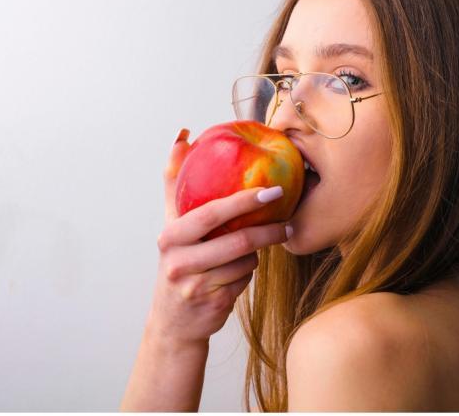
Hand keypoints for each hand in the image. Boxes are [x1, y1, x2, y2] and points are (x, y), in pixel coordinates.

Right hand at [148, 134, 290, 348]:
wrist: (174, 323)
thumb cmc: (180, 261)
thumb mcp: (173, 224)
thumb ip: (175, 182)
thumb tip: (182, 135)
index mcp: (170, 236)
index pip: (211, 213)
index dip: (242, 201)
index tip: (272, 189)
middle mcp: (179, 261)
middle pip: (235, 240)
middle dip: (266, 228)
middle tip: (288, 217)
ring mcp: (196, 286)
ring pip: (246, 260)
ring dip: (258, 251)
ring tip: (263, 242)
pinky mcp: (214, 303)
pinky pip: (246, 279)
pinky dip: (250, 271)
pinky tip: (245, 267)